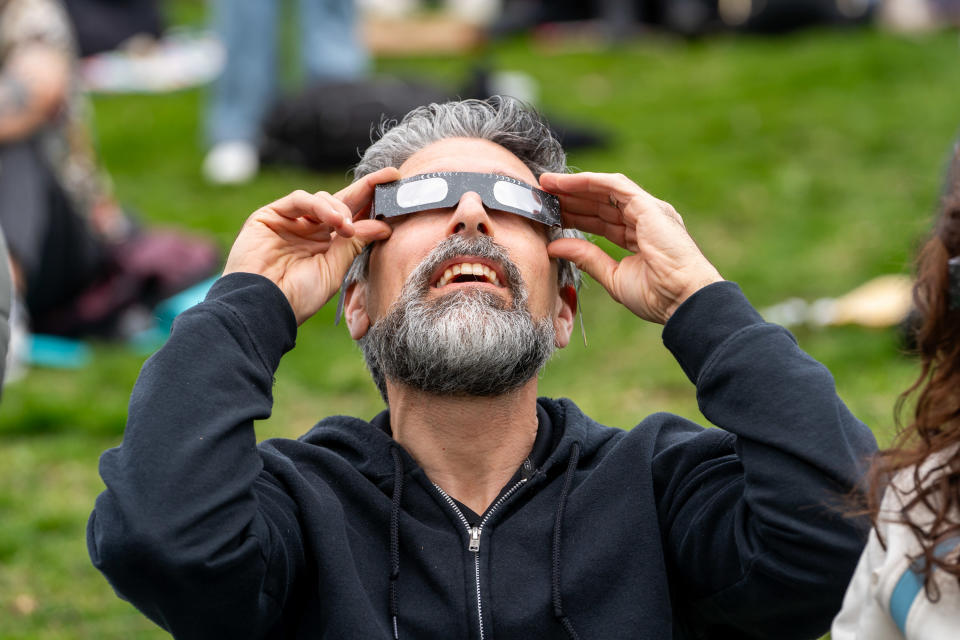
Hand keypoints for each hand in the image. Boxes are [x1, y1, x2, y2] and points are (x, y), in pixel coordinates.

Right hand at [222, 167, 399, 323]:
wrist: (262, 307)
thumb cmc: (298, 297)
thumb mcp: (334, 270)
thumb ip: (355, 244)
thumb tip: (383, 225)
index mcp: (326, 246)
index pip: (353, 218)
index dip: (372, 200)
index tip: (395, 184)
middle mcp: (310, 231)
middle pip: (341, 202)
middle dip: (366, 189)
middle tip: (389, 179)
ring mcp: (291, 222)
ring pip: (322, 199)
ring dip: (340, 208)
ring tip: (346, 227)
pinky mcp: (271, 215)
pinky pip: (300, 200)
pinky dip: (320, 207)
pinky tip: (335, 221)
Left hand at [539, 172, 722, 323]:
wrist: (683, 299)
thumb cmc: (657, 295)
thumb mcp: (613, 277)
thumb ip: (587, 258)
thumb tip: (555, 246)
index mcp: (639, 238)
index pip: (602, 221)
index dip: (576, 216)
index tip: (551, 215)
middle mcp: (644, 220)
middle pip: (601, 204)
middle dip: (571, 198)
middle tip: (542, 195)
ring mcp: (648, 211)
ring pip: (605, 191)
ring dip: (575, 186)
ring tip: (547, 184)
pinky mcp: (648, 206)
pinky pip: (614, 186)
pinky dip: (589, 182)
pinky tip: (566, 183)